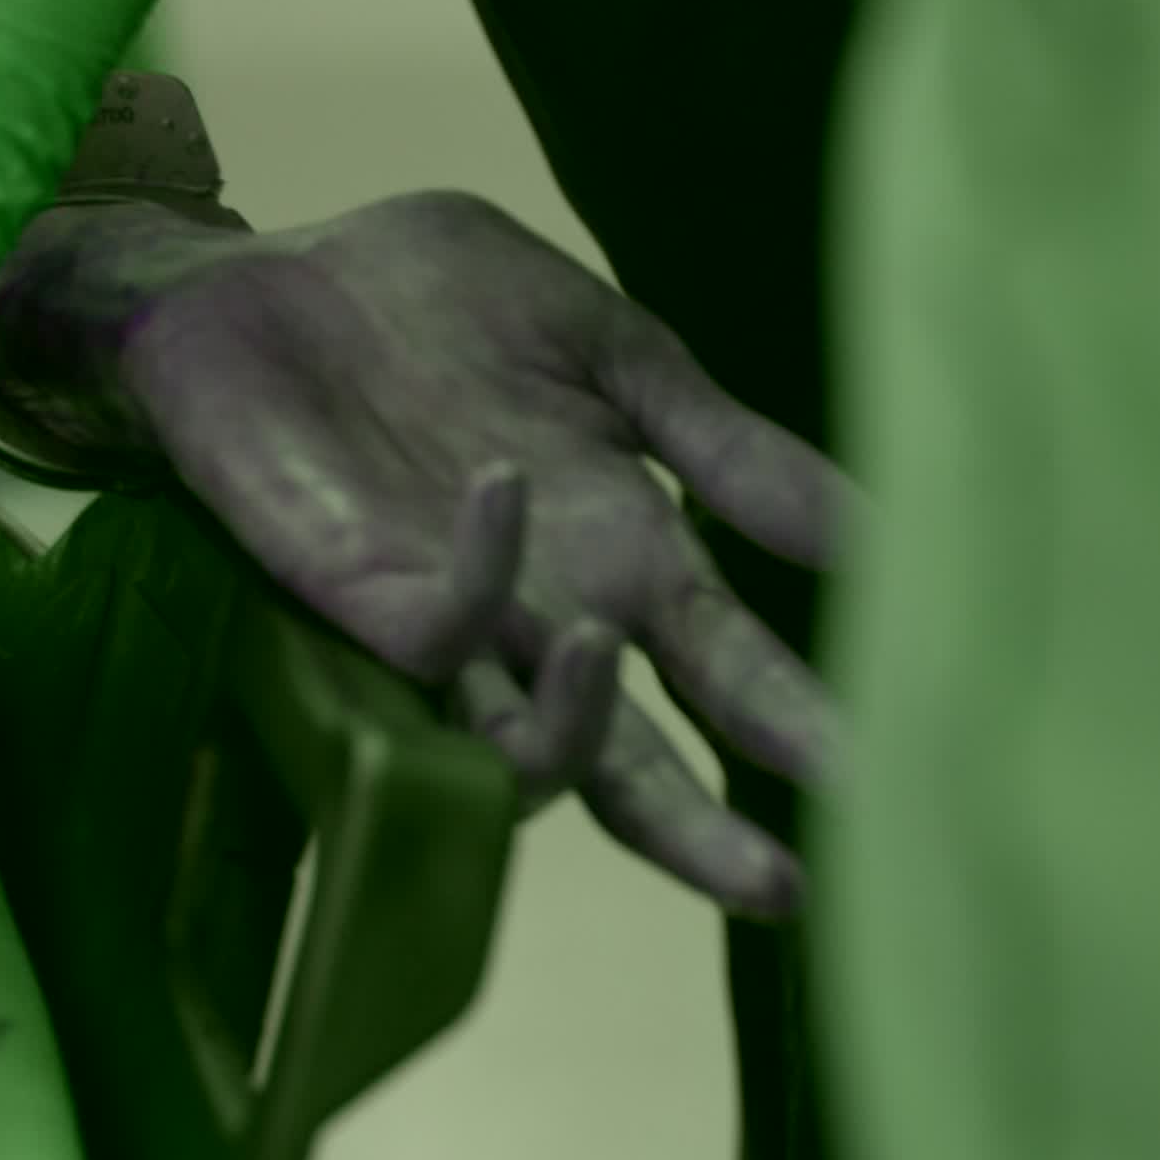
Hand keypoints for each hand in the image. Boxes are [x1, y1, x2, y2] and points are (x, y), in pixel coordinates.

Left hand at [0, 193, 847, 914]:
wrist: (259, 274)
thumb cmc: (428, 306)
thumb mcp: (613, 351)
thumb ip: (729, 445)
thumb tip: (884, 527)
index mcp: (624, 551)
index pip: (729, 669)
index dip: (804, 726)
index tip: (900, 788)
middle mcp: (547, 612)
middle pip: (636, 763)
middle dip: (708, 829)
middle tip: (790, 886)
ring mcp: (450, 616)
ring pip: (522, 750)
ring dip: (579, 732)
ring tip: (620, 653)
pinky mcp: (354, 588)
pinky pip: (428, 632)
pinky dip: (477, 575)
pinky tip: (508, 485)